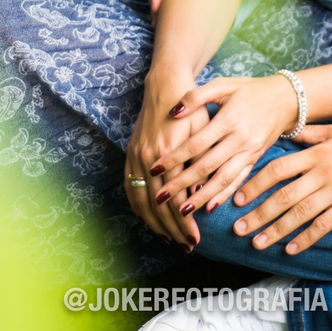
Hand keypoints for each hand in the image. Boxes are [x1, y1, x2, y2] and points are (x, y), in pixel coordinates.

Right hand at [125, 73, 209, 248]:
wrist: (165, 86)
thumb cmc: (191, 108)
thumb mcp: (202, 132)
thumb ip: (199, 162)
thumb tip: (199, 195)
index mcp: (167, 153)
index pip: (175, 198)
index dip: (185, 221)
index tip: (197, 238)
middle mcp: (148, 157)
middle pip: (158, 205)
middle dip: (172, 228)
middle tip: (187, 244)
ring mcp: (136, 156)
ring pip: (141, 199)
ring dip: (154, 223)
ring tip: (168, 239)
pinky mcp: (131, 154)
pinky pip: (129, 188)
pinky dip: (137, 207)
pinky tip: (147, 220)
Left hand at [146, 75, 300, 228]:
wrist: (285, 99)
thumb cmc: (249, 90)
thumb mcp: (223, 85)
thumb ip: (196, 96)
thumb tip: (172, 112)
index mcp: (229, 119)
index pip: (196, 143)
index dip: (175, 157)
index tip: (155, 168)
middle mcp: (240, 139)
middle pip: (207, 166)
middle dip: (182, 184)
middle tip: (161, 197)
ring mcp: (249, 152)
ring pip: (223, 179)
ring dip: (202, 197)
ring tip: (182, 211)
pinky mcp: (255, 160)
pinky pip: (238, 181)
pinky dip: (224, 196)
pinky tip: (210, 207)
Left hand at [228, 123, 331, 254]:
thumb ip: (312, 134)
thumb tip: (289, 133)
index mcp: (316, 154)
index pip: (277, 169)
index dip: (255, 185)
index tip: (239, 198)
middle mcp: (322, 172)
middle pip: (283, 195)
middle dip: (258, 214)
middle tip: (239, 229)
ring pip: (299, 213)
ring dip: (275, 230)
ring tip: (257, 243)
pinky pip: (323, 225)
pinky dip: (306, 238)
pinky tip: (291, 250)